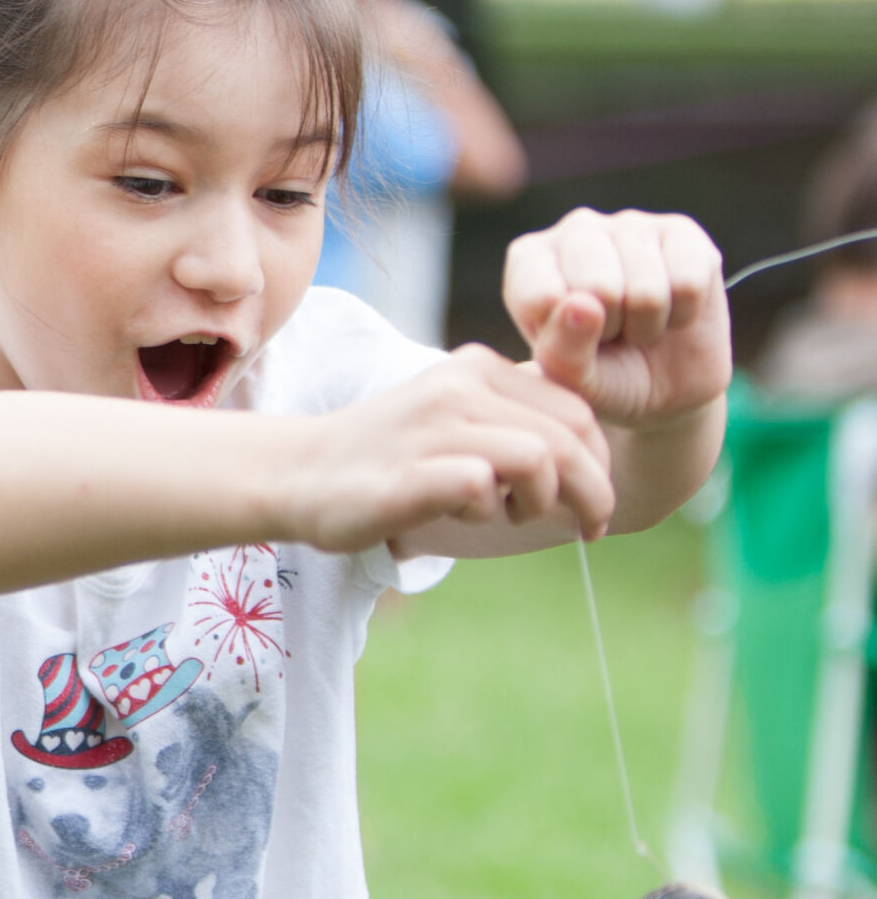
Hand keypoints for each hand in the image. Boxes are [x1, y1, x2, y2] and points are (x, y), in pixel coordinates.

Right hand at [289, 344, 615, 553]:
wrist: (298, 472)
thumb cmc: (385, 457)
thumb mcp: (454, 419)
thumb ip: (508, 421)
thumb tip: (584, 455)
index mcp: (478, 370)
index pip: (576, 410)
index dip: (599, 462)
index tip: (593, 502)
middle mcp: (460, 387)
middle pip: (569, 437)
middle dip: (592, 490)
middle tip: (589, 529)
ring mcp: (433, 428)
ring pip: (537, 458)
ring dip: (542, 502)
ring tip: (513, 517)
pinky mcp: (409, 473)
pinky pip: (480, 486)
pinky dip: (488, 510)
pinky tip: (466, 516)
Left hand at [502, 209, 729, 427]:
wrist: (663, 386)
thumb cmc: (602, 377)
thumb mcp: (573, 381)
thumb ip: (562, 353)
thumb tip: (582, 305)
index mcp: (529, 259)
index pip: (541, 297)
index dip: (566, 338)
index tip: (572, 342)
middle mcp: (576, 229)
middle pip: (598, 287)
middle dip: (611, 329)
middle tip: (611, 336)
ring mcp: (630, 224)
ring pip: (647, 289)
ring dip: (647, 326)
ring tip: (638, 325)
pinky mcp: (683, 232)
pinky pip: (688, 284)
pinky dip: (683, 315)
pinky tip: (671, 311)